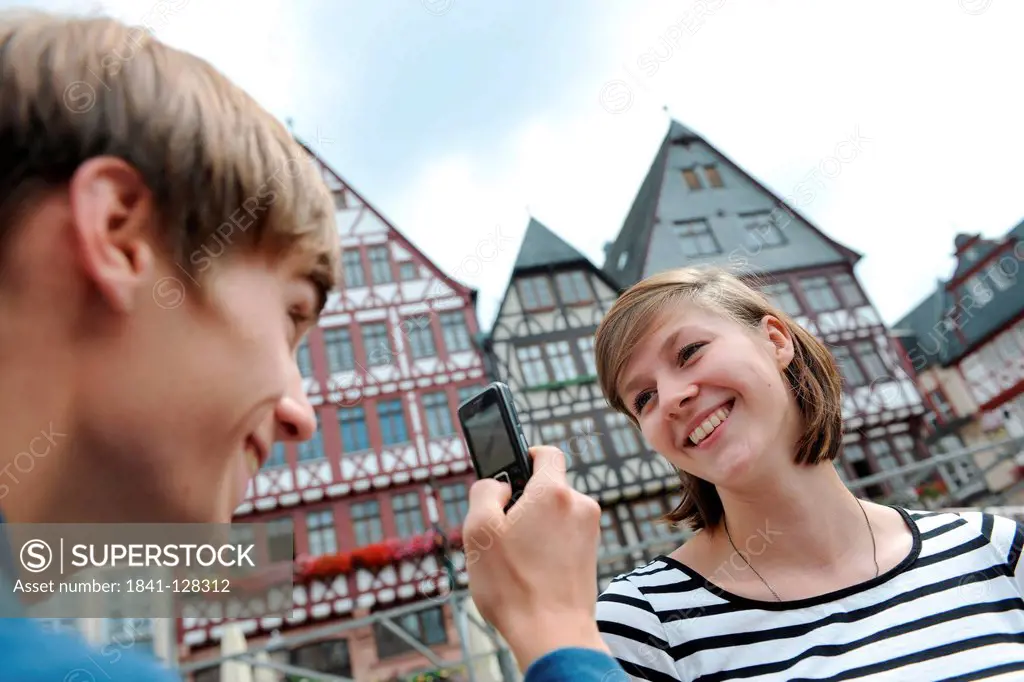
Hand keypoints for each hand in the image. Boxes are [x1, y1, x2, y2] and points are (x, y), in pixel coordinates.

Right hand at [462, 445, 609, 670]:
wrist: (553, 635)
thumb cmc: (513, 585)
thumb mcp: (479, 530)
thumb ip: (485, 492)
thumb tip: (499, 485)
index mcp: (553, 492)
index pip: (547, 452)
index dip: (526, 455)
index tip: (512, 472)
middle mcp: (579, 506)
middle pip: (547, 488)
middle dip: (524, 503)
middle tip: (502, 531)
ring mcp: (589, 531)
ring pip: (555, 514)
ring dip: (535, 527)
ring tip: (516, 559)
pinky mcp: (592, 554)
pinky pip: (564, 536)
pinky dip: (548, 545)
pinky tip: (531, 571)